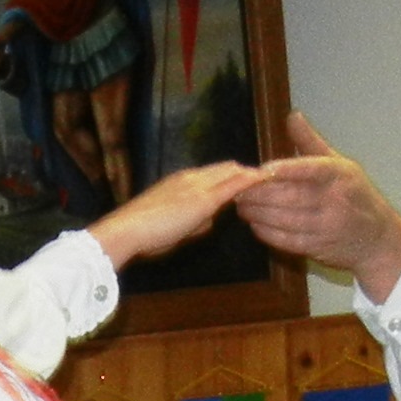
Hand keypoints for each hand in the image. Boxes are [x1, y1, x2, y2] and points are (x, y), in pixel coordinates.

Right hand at [85, 159, 264, 273]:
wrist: (128, 230)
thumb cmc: (144, 233)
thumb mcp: (174, 226)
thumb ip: (194, 220)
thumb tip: (209, 220)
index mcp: (180, 182)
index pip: (213, 172)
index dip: (231, 175)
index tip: (248, 180)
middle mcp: (190, 177)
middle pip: (226, 167)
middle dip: (245, 172)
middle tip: (267, 178)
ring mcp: (197, 184)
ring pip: (231, 171)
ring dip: (250, 174)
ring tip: (272, 177)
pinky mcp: (204, 198)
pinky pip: (233, 183)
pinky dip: (251, 179)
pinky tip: (267, 178)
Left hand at [232, 111, 400, 295]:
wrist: (378, 239)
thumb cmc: (355, 195)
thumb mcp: (341, 164)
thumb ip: (311, 142)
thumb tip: (293, 115)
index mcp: (340, 174)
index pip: (311, 169)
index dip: (285, 169)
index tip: (262, 169)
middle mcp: (334, 200)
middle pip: (291, 197)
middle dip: (260, 194)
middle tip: (238, 189)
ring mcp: (326, 226)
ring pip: (285, 220)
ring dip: (258, 214)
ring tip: (241, 206)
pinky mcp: (318, 247)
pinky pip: (287, 241)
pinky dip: (267, 233)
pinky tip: (255, 224)